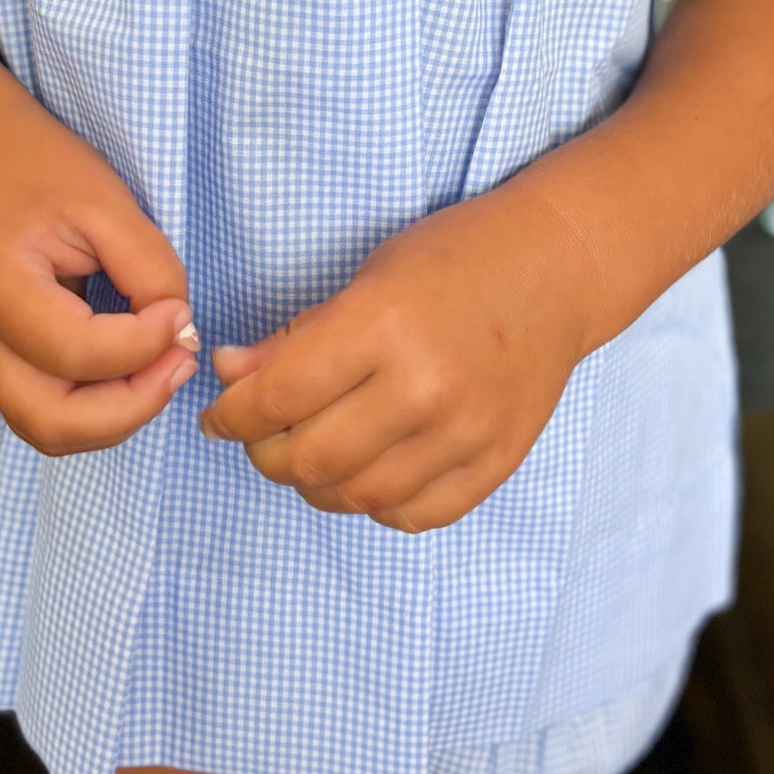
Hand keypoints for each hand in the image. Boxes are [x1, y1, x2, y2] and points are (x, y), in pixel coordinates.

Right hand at [0, 83, 200, 456]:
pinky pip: (48, 410)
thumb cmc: (39, 167)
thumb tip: (179, 330)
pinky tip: (135, 367)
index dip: (145, 344)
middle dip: (131, 407)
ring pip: (50, 431)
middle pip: (54, 424)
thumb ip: (149, 269)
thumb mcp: (108, 202)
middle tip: (180, 362)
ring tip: (164, 366)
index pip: (78, 353)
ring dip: (117, 416)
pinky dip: (98, 407)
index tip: (182, 312)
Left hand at [197, 180, 586, 533]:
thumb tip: (229, 376)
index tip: (217, 414)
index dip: (230, 415)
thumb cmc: (453, 258)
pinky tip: (367, 468)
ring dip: (313, 482)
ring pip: (355, 496)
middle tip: (259, 434)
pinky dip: (374, 502)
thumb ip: (296, 337)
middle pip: (308, 459)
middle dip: (264, 452)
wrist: (557, 268)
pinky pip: (412, 514)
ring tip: (308, 451)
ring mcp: (464, 432)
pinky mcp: (495, 462)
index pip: (275, 398)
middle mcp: (423, 387)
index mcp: (382, 326)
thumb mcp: (366, 277)